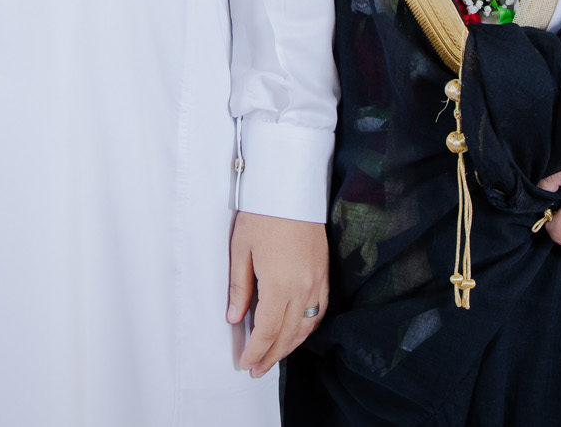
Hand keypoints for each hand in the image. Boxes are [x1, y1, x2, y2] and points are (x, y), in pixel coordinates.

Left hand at [226, 212, 329, 376]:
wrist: (291, 190)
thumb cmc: (262, 216)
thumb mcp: (241, 250)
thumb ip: (240, 288)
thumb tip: (235, 318)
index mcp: (279, 285)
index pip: (267, 331)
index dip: (256, 351)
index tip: (245, 364)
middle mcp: (302, 289)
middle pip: (288, 335)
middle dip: (272, 356)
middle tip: (256, 370)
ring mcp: (317, 282)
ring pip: (306, 326)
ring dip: (290, 346)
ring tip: (274, 357)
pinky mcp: (324, 274)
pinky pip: (318, 311)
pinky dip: (307, 328)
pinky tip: (297, 333)